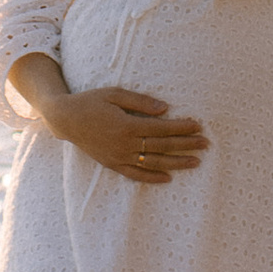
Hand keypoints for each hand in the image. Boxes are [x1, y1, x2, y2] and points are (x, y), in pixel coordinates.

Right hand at [52, 83, 208, 182]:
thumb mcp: (115, 94)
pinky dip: (152, 178)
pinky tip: (168, 178)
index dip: (181, 128)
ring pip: (153, 163)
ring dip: (176, 163)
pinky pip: (136, 175)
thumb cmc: (91, 101)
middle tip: (206, 144)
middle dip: (186, 145)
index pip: (162, 129)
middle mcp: (125, 144)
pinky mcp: (113, 164)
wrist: (66, 119)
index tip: (198, 126)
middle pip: (162, 147)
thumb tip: (165, 109)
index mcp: (127, 125)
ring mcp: (119, 157)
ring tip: (195, 162)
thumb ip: (141, 102)